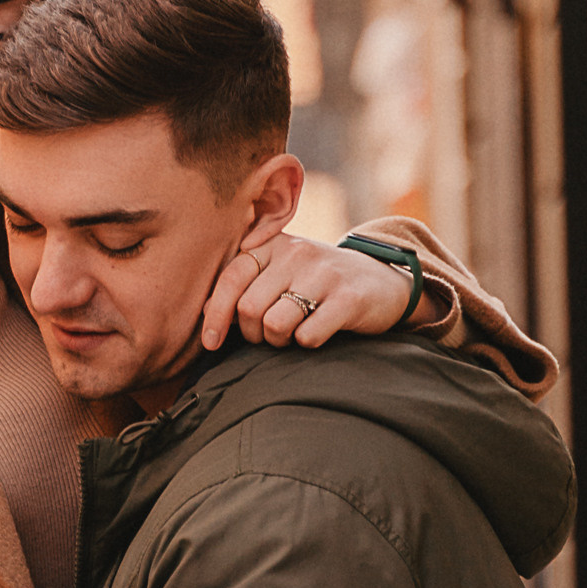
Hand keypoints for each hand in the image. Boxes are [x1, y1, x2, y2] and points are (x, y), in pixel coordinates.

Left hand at [201, 228, 419, 349]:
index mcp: (275, 244)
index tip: (210, 343)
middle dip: (252, 333)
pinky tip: (318, 332)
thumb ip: (247, 285)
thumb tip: (203, 314)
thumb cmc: (320, 283)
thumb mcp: (284, 272)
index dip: (215, 314)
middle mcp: (298, 253)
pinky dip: (307, 343)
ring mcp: (324, 274)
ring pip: (275, 324)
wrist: (384, 281)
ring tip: (292, 334)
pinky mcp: (348, 299)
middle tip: (268, 336)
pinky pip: (307, 336)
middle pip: (249, 308)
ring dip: (278, 341)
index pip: (231, 277)